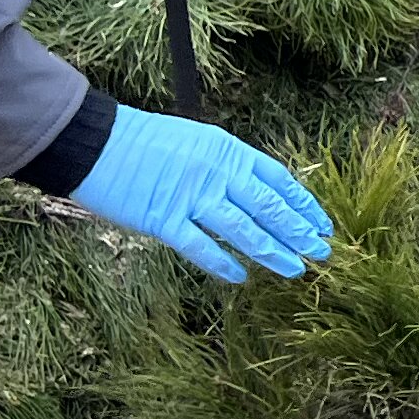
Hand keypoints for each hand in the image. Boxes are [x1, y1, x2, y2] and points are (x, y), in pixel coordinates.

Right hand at [68, 109, 333, 282]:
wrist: (96, 140)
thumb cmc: (143, 140)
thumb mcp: (197, 141)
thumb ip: (225, 166)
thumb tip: (251, 193)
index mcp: (228, 150)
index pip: (278, 180)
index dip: (303, 204)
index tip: (322, 224)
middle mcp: (217, 172)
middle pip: (269, 207)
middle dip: (298, 231)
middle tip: (322, 253)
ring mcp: (192, 196)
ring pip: (244, 230)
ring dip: (273, 252)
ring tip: (295, 269)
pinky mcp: (164, 218)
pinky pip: (201, 246)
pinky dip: (222, 263)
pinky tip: (241, 277)